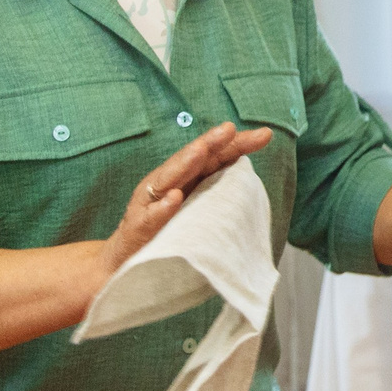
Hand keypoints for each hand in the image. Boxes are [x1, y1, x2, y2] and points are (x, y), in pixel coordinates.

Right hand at [95, 122, 271, 282]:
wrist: (126, 261)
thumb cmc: (166, 230)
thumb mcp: (195, 206)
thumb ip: (217, 189)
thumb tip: (249, 173)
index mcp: (187, 178)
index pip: (215, 156)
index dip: (238, 144)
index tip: (265, 134)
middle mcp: (168, 183)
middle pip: (192, 159)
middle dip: (211, 142)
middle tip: (229, 129)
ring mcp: (150, 203)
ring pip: (169, 179)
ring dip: (185, 163)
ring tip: (201, 150)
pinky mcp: (139, 228)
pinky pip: (150, 217)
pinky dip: (162, 208)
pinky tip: (174, 199)